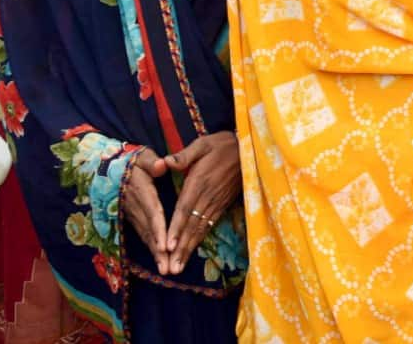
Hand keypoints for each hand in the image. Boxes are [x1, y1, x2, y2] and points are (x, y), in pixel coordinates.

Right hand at [120, 147, 170, 271]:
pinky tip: (160, 261)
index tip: (164, 246)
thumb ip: (151, 162)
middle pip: (149, 231)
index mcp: (141, 192)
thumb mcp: (141, 156)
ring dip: (155, 254)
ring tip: (166, 270)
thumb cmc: (132, 161)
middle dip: (159, 251)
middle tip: (168, 269)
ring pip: (145, 236)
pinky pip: (143, 235)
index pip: (152, 212)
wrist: (108, 169)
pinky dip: (151, 248)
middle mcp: (135, 207)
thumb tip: (161, 165)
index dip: (158, 230)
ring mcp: (132, 215)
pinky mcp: (132, 219)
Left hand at [160, 132, 240, 274]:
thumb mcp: (202, 144)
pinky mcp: (222, 205)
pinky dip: (199, 240)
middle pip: (191, 225)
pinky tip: (191, 251)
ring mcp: (216, 202)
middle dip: (181, 248)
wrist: (248, 149)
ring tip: (179, 266)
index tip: (169, 246)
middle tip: (171, 269)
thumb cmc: (222, 145)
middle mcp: (207, 196)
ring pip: (200, 229)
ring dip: (189, 249)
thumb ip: (183, 155)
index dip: (177, 228)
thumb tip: (164, 162)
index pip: (185, 209)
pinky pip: (209, 225)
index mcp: (199, 182)